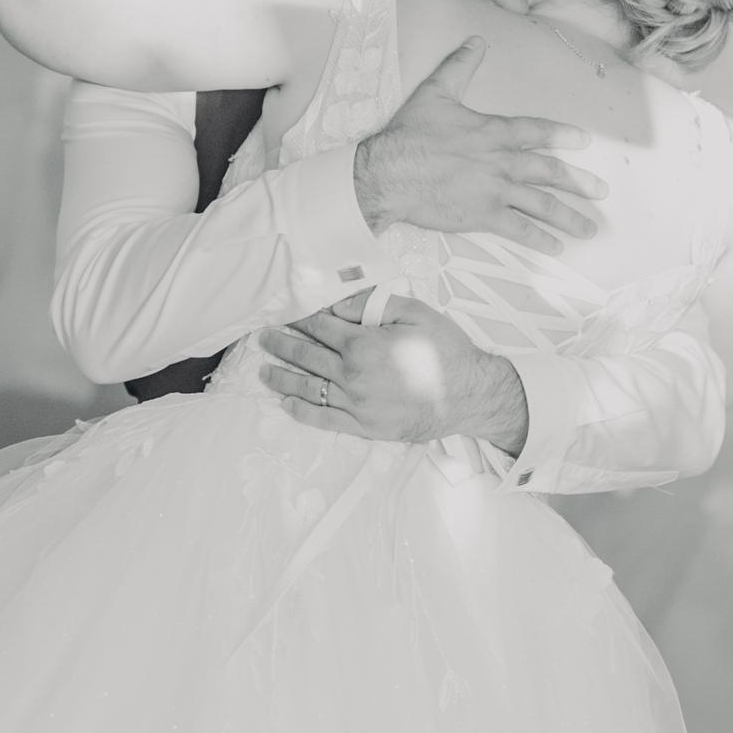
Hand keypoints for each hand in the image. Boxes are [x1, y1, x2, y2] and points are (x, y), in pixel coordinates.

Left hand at [259, 296, 527, 451]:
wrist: (468, 395)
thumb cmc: (445, 350)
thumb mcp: (415, 313)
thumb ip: (373, 305)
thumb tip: (337, 306)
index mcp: (362, 343)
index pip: (320, 327)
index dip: (299, 319)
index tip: (285, 315)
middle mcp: (352, 375)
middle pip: (306, 357)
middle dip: (281, 345)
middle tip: (263, 338)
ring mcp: (355, 404)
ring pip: (308, 389)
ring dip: (282, 378)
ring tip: (264, 371)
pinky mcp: (364, 426)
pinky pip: (324, 420)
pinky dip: (302, 412)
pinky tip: (287, 405)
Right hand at [351, 39, 604, 250]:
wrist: (390, 173)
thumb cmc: (411, 134)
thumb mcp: (436, 92)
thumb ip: (460, 66)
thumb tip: (476, 40)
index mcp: (494, 132)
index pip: (537, 132)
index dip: (563, 136)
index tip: (585, 142)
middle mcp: (502, 161)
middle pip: (550, 172)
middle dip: (579, 183)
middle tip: (602, 192)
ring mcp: (495, 190)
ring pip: (542, 204)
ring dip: (568, 217)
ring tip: (589, 229)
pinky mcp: (482, 216)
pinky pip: (519, 229)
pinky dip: (539, 239)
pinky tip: (556, 247)